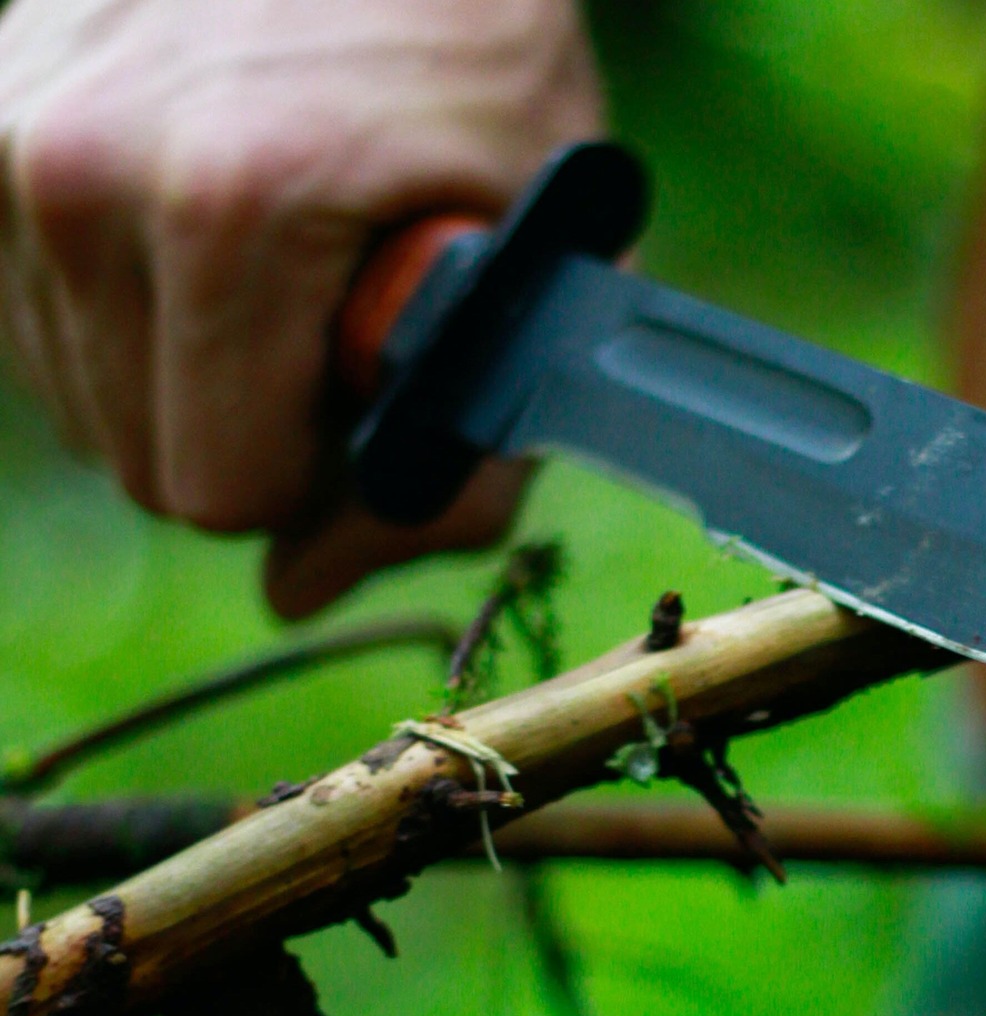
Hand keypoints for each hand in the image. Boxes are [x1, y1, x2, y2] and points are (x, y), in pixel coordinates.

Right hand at [0, 0, 605, 616]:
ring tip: (285, 263)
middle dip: (256, 438)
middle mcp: (81, 166)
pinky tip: (209, 234)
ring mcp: (9, 131)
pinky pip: (41, 316)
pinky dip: (131, 315)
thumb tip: (304, 589)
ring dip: (190, 377)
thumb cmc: (477, 62)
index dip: (321, 479)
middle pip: (146, 463)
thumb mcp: (538, 261)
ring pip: (83, 400)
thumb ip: (462, 456)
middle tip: (338, 332)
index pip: (225, 492)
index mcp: (233, 207)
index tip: (374, 400)